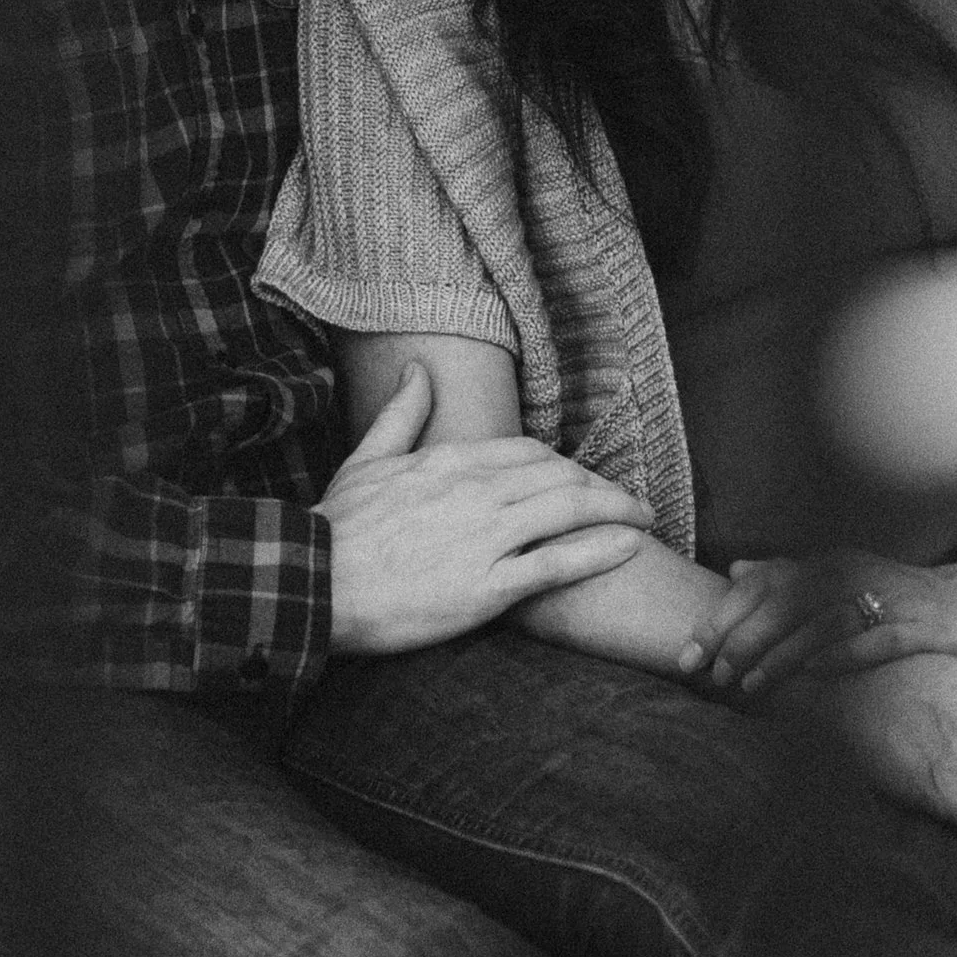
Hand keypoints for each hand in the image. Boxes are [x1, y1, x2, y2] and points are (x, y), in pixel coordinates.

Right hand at [324, 363, 651, 655]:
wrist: (312, 585)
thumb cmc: (335, 529)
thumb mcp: (366, 460)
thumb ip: (400, 415)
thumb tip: (418, 370)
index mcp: (451, 460)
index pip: (529, 451)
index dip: (565, 465)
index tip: (584, 478)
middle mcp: (477, 491)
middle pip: (559, 476)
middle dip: (602, 486)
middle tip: (627, 501)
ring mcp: (486, 538)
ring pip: (568, 510)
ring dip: (615, 511)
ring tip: (643, 518)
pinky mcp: (488, 586)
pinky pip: (558, 562)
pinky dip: (599, 550)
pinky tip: (628, 545)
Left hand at [684, 552, 956, 697]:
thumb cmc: (909, 598)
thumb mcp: (848, 578)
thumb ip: (792, 575)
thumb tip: (736, 570)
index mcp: (831, 562)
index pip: (760, 584)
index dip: (719, 618)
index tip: (687, 653)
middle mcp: (852, 574)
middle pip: (780, 602)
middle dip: (737, 639)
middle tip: (706, 675)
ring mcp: (884, 601)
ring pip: (818, 624)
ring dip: (778, 655)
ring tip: (746, 685)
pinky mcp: (914, 629)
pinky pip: (868, 643)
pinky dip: (835, 660)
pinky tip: (808, 680)